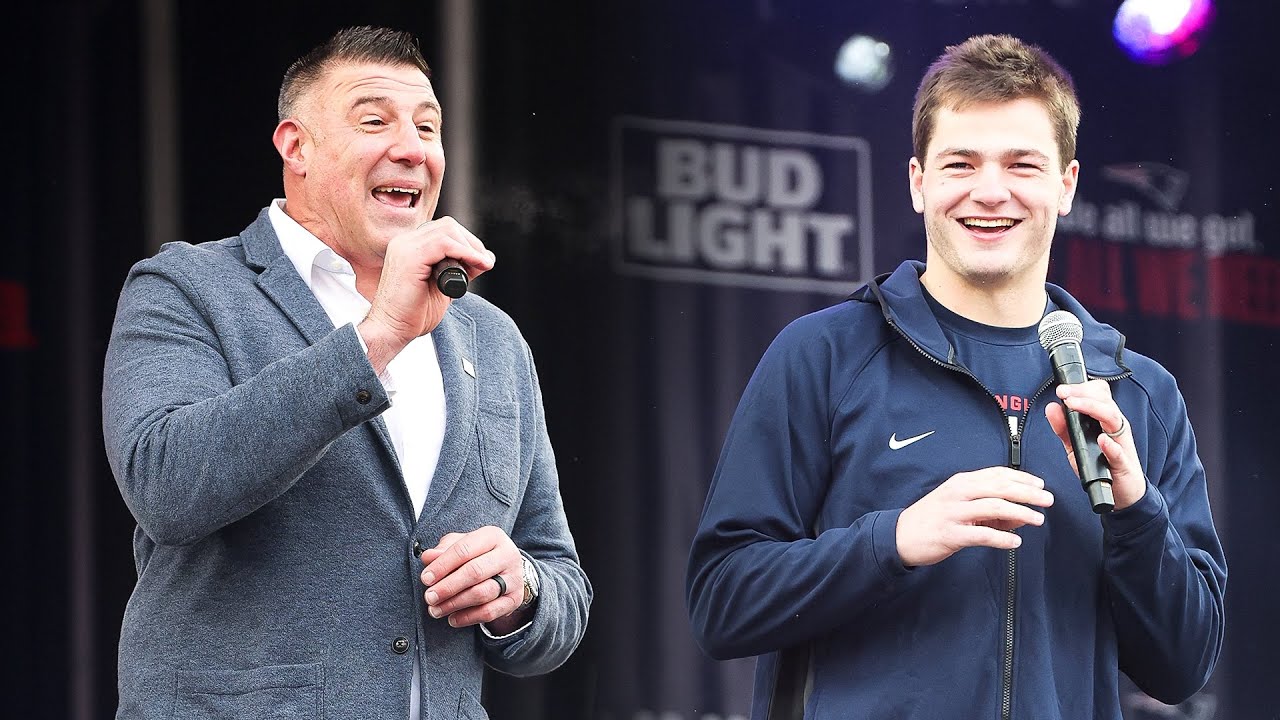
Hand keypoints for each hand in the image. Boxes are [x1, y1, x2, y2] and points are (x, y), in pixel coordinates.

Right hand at [359, 217, 494, 371]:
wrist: (391, 330)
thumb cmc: (412, 314)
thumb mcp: (443, 286)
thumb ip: (459, 270)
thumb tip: (486, 258)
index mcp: (409, 247)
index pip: (444, 230)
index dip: (467, 243)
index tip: (481, 262)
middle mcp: (405, 242)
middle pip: (448, 226)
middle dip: (472, 243)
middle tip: (483, 263)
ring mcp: (405, 247)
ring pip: (447, 231)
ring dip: (471, 247)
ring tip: (482, 265)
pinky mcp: (409, 257)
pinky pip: (444, 243)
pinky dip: (465, 252)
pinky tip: (476, 264)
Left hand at [419, 526, 526, 629]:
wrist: (506, 569)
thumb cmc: (477, 555)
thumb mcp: (460, 545)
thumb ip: (443, 550)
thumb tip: (427, 558)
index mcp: (492, 536)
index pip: (464, 550)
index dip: (442, 565)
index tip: (425, 579)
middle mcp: (507, 555)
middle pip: (475, 572)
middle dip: (448, 587)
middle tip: (429, 597)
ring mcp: (514, 578)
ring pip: (482, 594)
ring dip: (455, 604)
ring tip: (436, 610)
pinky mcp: (515, 599)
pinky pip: (490, 612)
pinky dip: (468, 618)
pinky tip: (452, 619)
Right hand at [896, 467, 1053, 566]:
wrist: (900, 535)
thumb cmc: (932, 518)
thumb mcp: (958, 504)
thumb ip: (987, 505)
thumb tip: (1019, 513)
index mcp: (961, 482)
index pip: (997, 474)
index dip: (1022, 478)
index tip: (1041, 484)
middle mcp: (958, 493)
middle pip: (999, 487)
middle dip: (1027, 493)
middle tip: (1047, 500)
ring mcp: (954, 513)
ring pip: (993, 507)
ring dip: (1020, 513)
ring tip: (1037, 520)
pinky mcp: (951, 534)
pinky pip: (981, 534)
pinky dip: (1002, 538)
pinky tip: (1015, 542)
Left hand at [1045, 380, 1144, 510]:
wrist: (1121, 492)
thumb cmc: (1100, 465)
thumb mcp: (1076, 445)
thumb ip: (1063, 428)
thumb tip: (1051, 407)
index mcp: (1104, 419)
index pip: (1097, 394)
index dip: (1081, 388)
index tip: (1061, 390)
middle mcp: (1114, 427)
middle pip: (1105, 401)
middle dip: (1083, 393)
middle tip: (1063, 394)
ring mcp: (1121, 443)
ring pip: (1113, 418)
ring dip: (1093, 409)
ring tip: (1074, 406)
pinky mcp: (1124, 464)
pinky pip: (1120, 452)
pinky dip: (1111, 445)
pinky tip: (1102, 440)